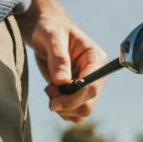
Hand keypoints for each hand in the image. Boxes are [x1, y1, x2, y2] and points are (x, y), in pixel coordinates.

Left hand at [17, 0, 108, 121]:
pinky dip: (62, 109)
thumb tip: (62, 81)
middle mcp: (96, 75)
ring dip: (63, 109)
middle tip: (48, 91)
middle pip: (88, 105)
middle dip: (66, 105)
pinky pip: (74, 113)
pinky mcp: (79, 92)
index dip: (74, 98)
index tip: (53, 101)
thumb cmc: (50, 28)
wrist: (45, 31)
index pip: (92, 88)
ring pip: (81, 112)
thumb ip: (58, 57)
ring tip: (49, 89)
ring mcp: (88, 85)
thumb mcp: (52, 37)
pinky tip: (52, 92)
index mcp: (96, 59)